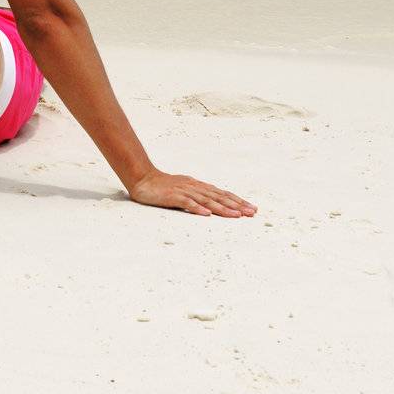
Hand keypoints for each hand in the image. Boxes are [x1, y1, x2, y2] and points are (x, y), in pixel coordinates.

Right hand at [126, 169, 255, 217]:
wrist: (142, 178)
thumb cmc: (163, 187)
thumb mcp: (184, 189)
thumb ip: (198, 196)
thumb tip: (214, 206)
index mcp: (198, 186)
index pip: (221, 193)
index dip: (237, 201)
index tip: (251, 209)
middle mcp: (194, 187)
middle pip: (218, 196)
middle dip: (236, 205)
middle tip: (252, 213)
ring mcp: (183, 191)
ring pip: (206, 200)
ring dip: (222, 208)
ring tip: (236, 215)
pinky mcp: (172, 196)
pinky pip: (186, 202)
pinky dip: (196, 208)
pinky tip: (206, 214)